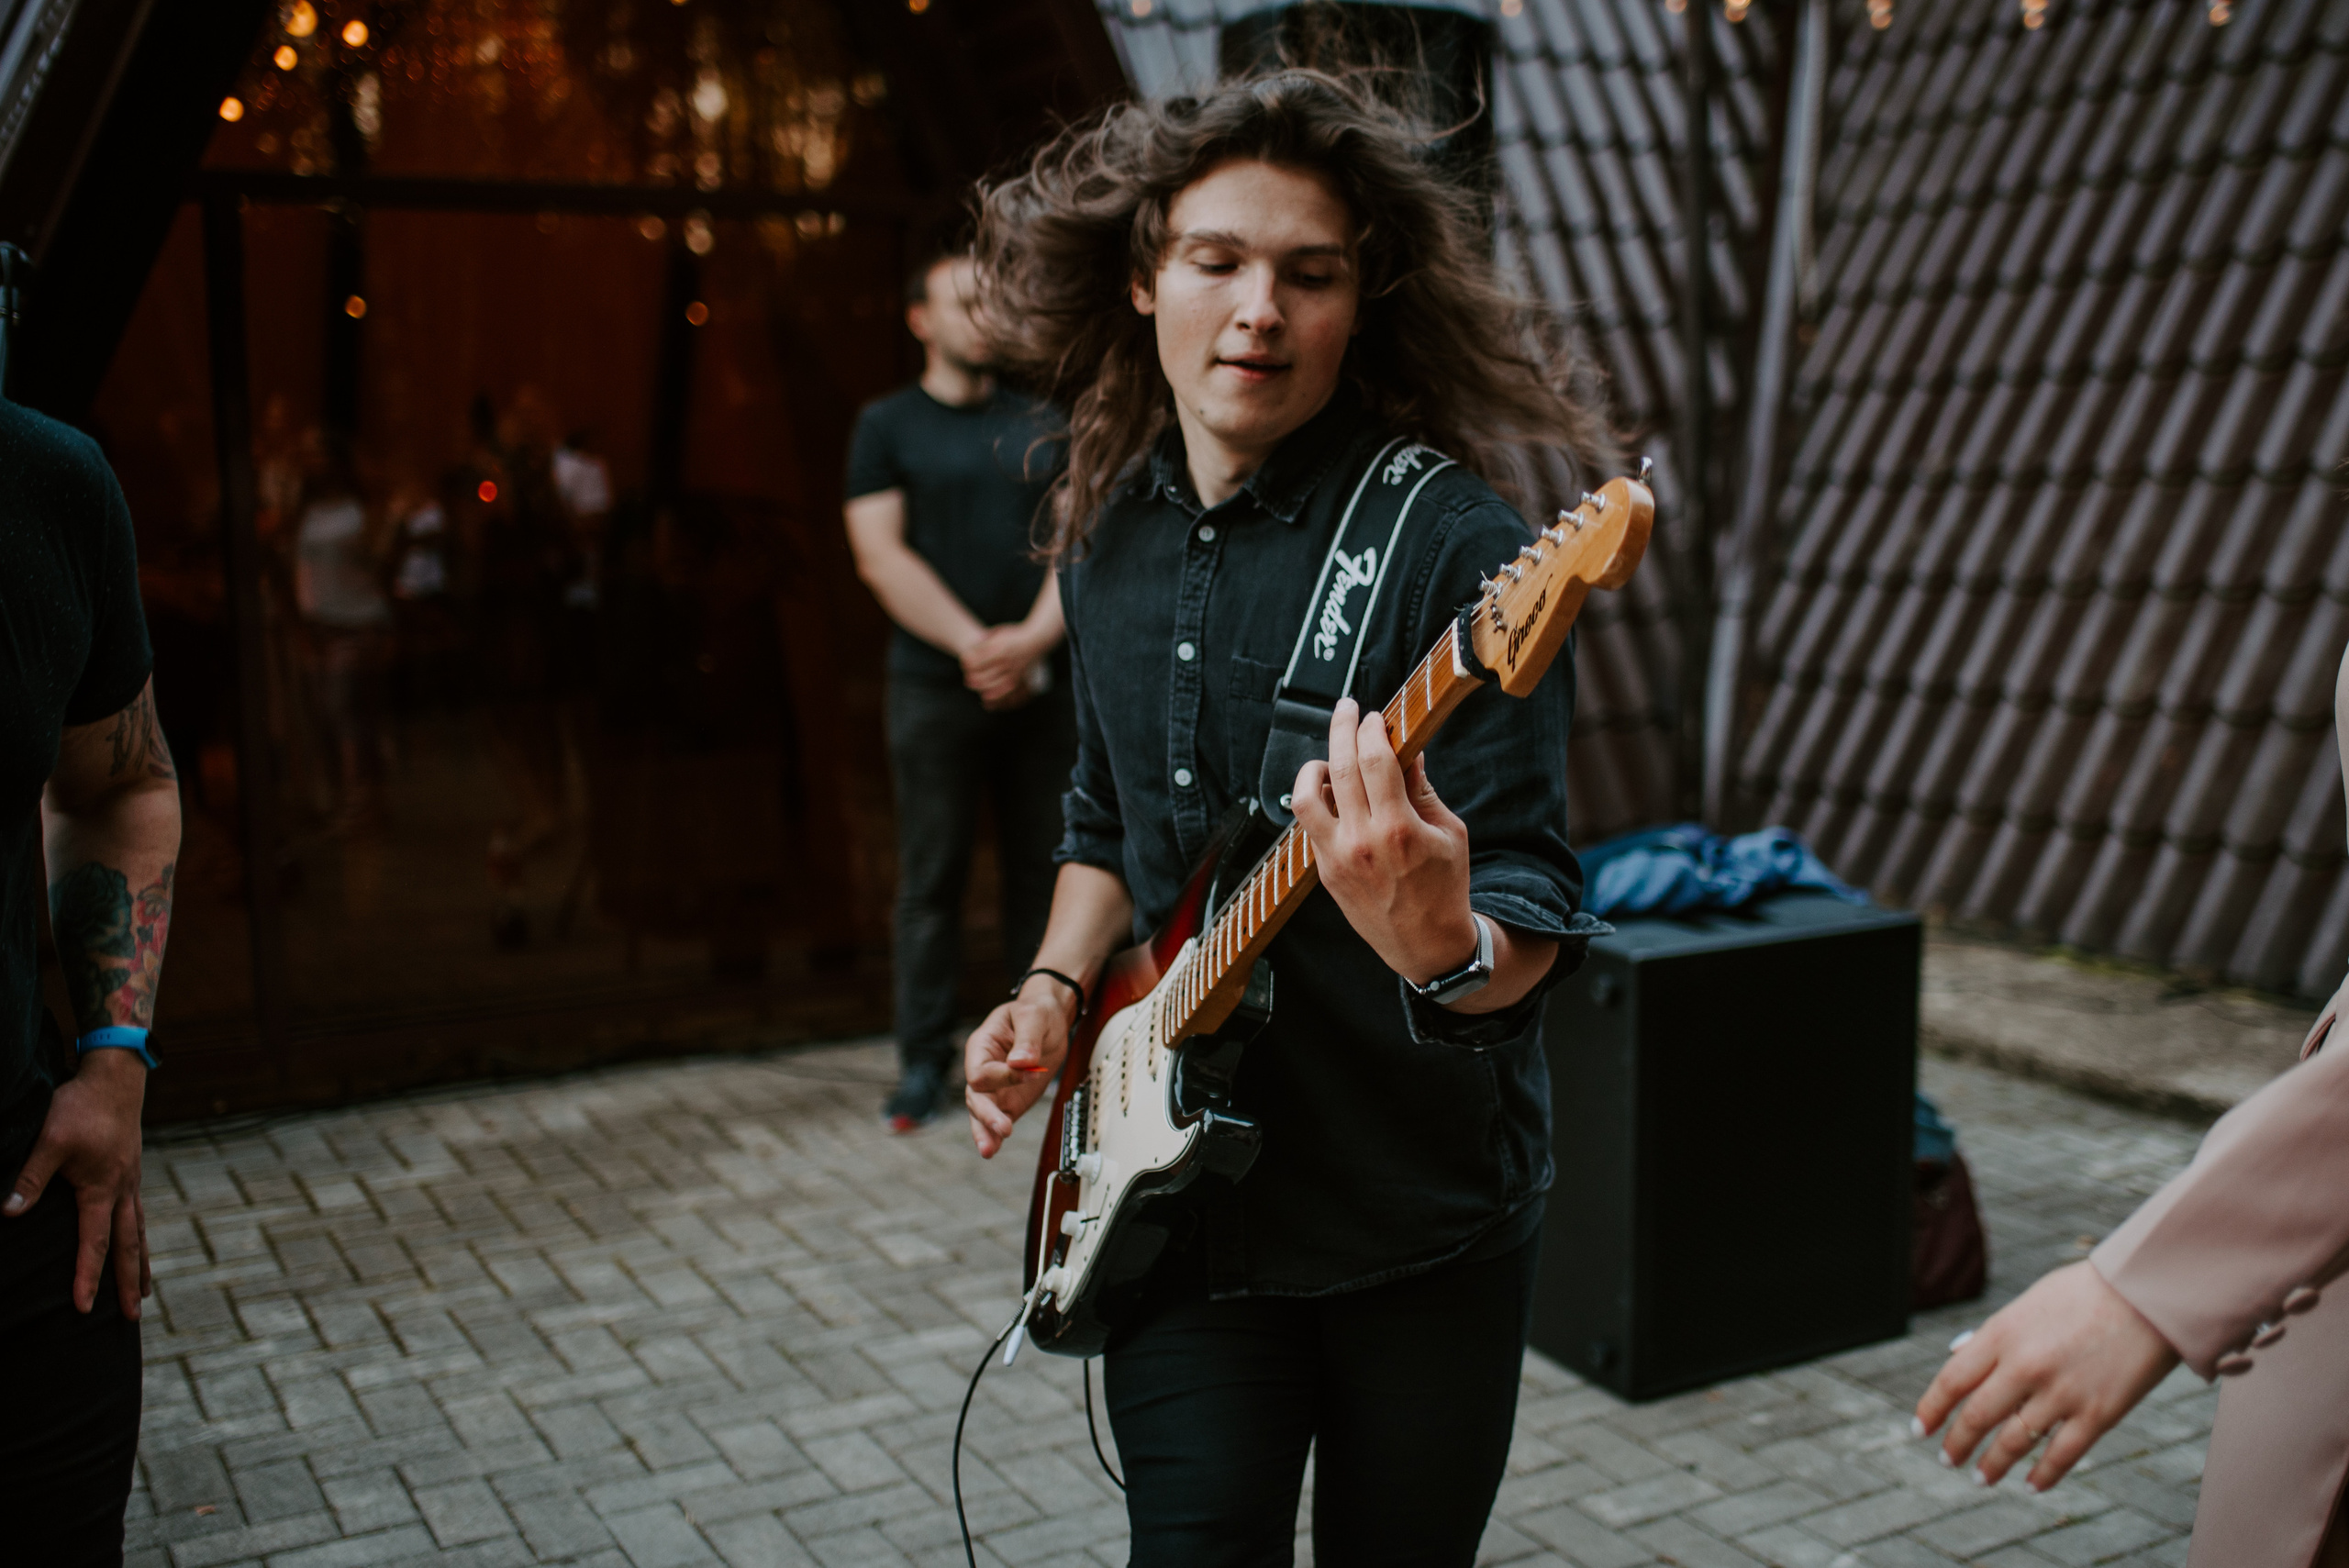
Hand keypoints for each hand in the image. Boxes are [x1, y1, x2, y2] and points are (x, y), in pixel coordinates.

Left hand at [3, 1050, 150, 1317]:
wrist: (117, 1077)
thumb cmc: (80, 1107)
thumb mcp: (49, 1141)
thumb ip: (29, 1177)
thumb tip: (7, 1212)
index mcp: (101, 1189)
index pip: (94, 1243)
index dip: (87, 1277)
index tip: (84, 1308)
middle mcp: (122, 1191)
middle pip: (128, 1246)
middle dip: (127, 1284)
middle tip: (133, 1318)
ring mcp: (131, 1181)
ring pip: (139, 1232)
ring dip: (140, 1264)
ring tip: (143, 1292)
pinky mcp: (131, 1171)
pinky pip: (139, 1214)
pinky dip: (140, 1237)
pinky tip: (137, 1243)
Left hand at [962, 625, 1040, 708]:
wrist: (1036, 640)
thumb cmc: (1014, 635)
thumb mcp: (998, 632)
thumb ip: (984, 640)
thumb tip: (970, 649)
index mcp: (999, 648)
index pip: (975, 660)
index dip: (966, 663)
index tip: (963, 662)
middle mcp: (1006, 662)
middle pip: (980, 676)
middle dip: (970, 677)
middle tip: (967, 676)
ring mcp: (1013, 672)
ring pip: (990, 686)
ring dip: (978, 687)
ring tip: (972, 685)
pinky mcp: (1019, 680)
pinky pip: (1003, 693)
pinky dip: (992, 697)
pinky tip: (985, 696)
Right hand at [965, 979, 1076, 1156]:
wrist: (1049, 1019)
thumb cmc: (1035, 1011)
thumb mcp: (1033, 1016)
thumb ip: (1027, 1039)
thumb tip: (1021, 1062)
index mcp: (982, 1046)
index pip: (981, 1071)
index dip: (1002, 1076)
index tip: (1029, 1071)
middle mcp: (984, 1069)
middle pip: (976, 1097)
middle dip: (987, 1114)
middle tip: (1004, 1127)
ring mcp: (996, 1088)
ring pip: (981, 1113)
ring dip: (985, 1131)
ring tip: (989, 1150)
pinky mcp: (1010, 1100)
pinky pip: (999, 1119)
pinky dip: (996, 1135)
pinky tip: (994, 1149)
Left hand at [1293, 699, 1479, 985]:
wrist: (1427, 945)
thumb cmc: (1445, 887)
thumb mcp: (1448, 833)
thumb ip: (1422, 789)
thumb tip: (1407, 749)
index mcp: (1398, 828)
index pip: (1374, 760)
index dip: (1371, 729)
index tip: (1374, 716)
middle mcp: (1362, 841)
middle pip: (1339, 767)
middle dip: (1341, 728)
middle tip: (1346, 709)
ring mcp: (1337, 858)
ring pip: (1305, 797)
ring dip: (1313, 767)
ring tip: (1329, 758)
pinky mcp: (1325, 872)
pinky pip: (1309, 825)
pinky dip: (1317, 801)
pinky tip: (1333, 793)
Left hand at [1914, 1261, 2179, 1491]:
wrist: (2147, 1294)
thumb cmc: (2084, 1293)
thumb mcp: (2026, 1303)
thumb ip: (1992, 1333)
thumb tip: (1957, 1354)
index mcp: (2002, 1334)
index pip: (1951, 1381)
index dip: (1931, 1410)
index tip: (1919, 1429)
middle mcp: (2024, 1366)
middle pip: (1977, 1417)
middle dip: (1958, 1443)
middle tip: (1948, 1459)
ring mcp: (2061, 1393)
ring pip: (2014, 1442)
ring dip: (1993, 1464)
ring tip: (1982, 1478)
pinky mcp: (2098, 1414)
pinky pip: (2062, 1454)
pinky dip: (2043, 1474)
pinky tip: (2031, 1485)